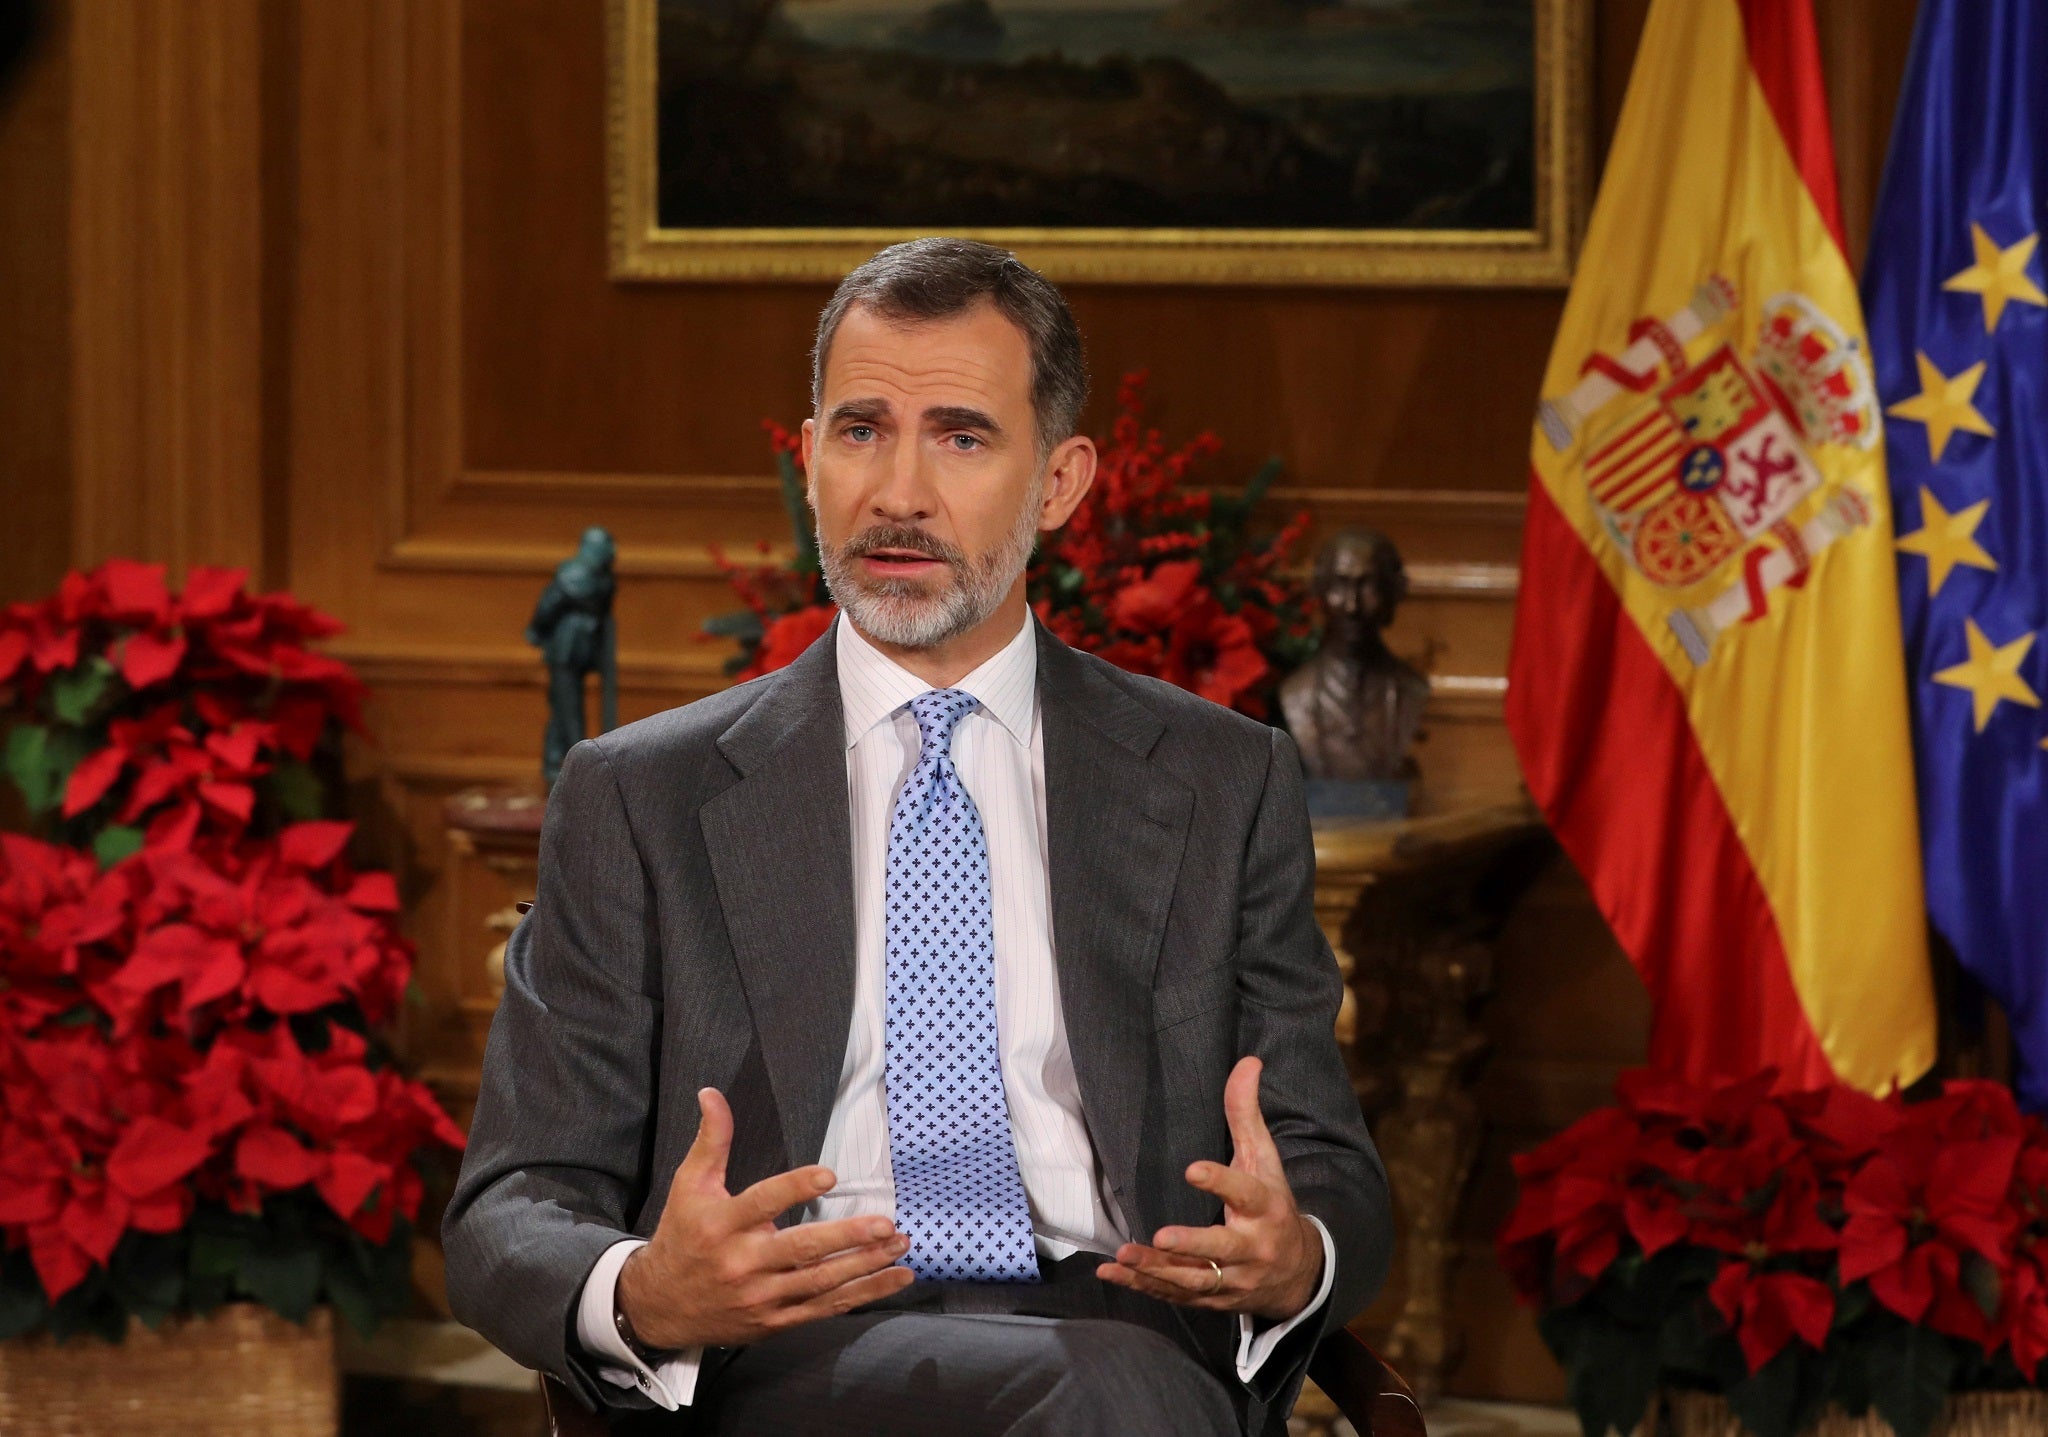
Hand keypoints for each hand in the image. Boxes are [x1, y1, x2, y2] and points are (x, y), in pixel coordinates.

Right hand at [616, 1088, 914, 1349]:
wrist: (659, 1307)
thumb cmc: (681, 1237)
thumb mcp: (689, 1186)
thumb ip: (711, 1141)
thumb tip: (712, 1093)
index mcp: (721, 1226)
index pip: (762, 1203)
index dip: (795, 1188)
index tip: (830, 1175)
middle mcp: (742, 1263)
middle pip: (800, 1251)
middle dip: (846, 1239)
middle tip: (885, 1224)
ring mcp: (761, 1296)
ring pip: (820, 1283)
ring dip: (865, 1265)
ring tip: (900, 1244)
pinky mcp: (775, 1320)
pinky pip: (825, 1308)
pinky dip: (863, 1294)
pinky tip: (896, 1278)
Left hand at [1096, 1056, 1321, 1320]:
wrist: (1300, 1275)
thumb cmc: (1273, 1205)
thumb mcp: (1265, 1160)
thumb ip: (1247, 1114)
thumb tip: (1247, 1061)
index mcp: (1265, 1207)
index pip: (1245, 1192)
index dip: (1220, 1181)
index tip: (1192, 1169)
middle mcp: (1252, 1246)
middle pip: (1221, 1247)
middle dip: (1192, 1244)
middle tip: (1160, 1237)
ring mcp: (1233, 1278)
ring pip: (1194, 1278)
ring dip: (1157, 1271)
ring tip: (1123, 1257)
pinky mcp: (1214, 1299)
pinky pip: (1177, 1295)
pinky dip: (1144, 1288)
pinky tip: (1112, 1274)